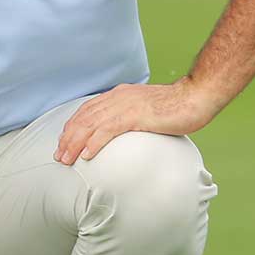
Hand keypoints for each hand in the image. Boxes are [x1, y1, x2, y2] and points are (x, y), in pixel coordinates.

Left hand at [54, 77, 223, 164]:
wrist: (196, 96)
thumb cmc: (178, 107)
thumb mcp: (148, 110)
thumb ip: (133, 118)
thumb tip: (125, 132)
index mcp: (120, 94)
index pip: (88, 110)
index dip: (73, 127)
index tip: (64, 143)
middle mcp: (118, 97)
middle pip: (84, 118)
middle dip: (68, 138)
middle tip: (58, 157)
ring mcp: (126, 105)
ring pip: (91, 125)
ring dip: (76, 143)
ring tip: (66, 159)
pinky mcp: (135, 115)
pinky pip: (108, 130)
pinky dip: (94, 143)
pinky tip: (86, 155)